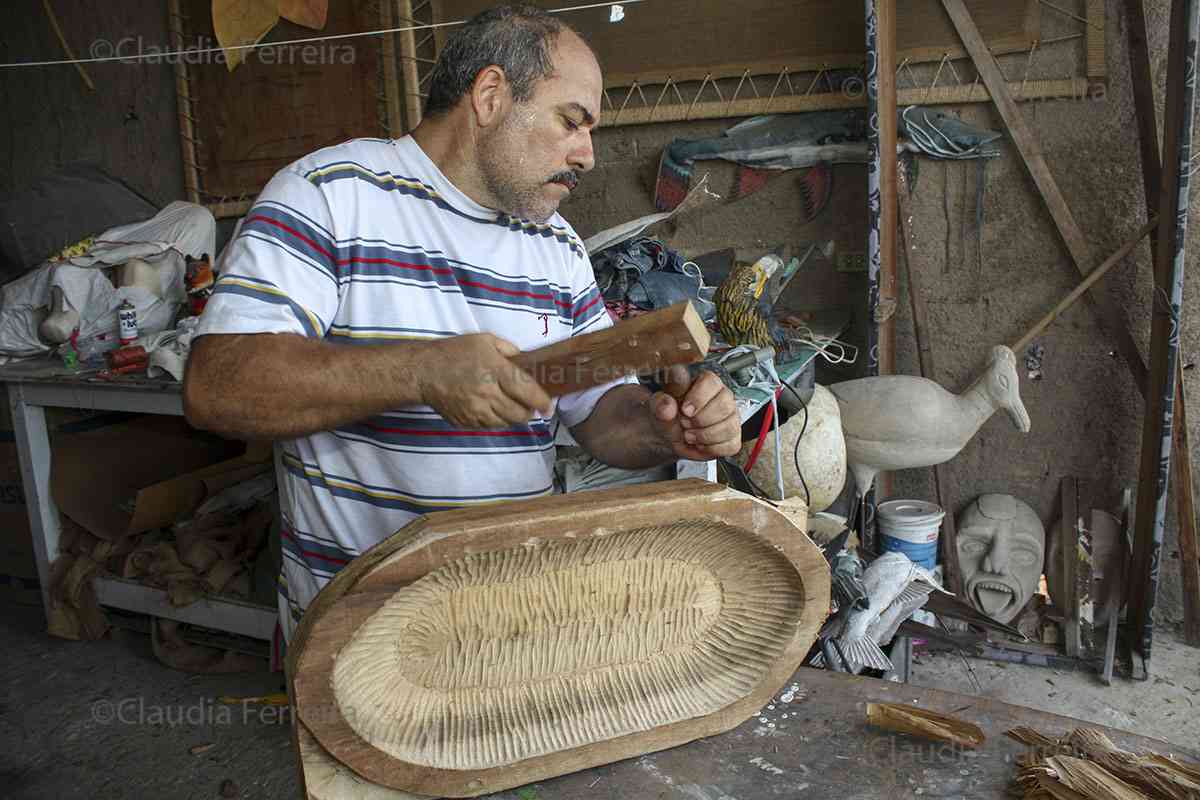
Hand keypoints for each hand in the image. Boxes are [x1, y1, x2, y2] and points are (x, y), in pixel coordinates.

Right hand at [417, 334, 551, 427]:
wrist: (424, 372)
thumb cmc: (454, 353)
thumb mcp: (484, 340)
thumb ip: (509, 350)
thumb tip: (524, 361)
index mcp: (496, 371)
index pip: (528, 392)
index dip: (542, 402)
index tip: (548, 406)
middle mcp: (488, 394)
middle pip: (520, 413)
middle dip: (529, 411)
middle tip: (531, 406)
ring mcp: (477, 411)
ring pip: (507, 423)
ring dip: (513, 416)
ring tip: (511, 405)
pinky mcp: (467, 422)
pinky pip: (490, 426)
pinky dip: (497, 420)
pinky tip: (492, 407)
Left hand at [649, 366, 740, 460]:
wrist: (667, 435)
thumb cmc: (668, 414)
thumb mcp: (658, 405)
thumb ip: (661, 403)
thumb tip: (668, 406)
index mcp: (705, 382)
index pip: (712, 382)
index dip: (699, 398)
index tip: (685, 409)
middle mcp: (722, 397)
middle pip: (725, 406)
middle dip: (701, 420)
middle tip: (685, 423)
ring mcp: (730, 417)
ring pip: (730, 427)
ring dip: (705, 436)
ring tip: (689, 435)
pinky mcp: (732, 437)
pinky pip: (731, 445)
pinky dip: (712, 449)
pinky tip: (700, 444)